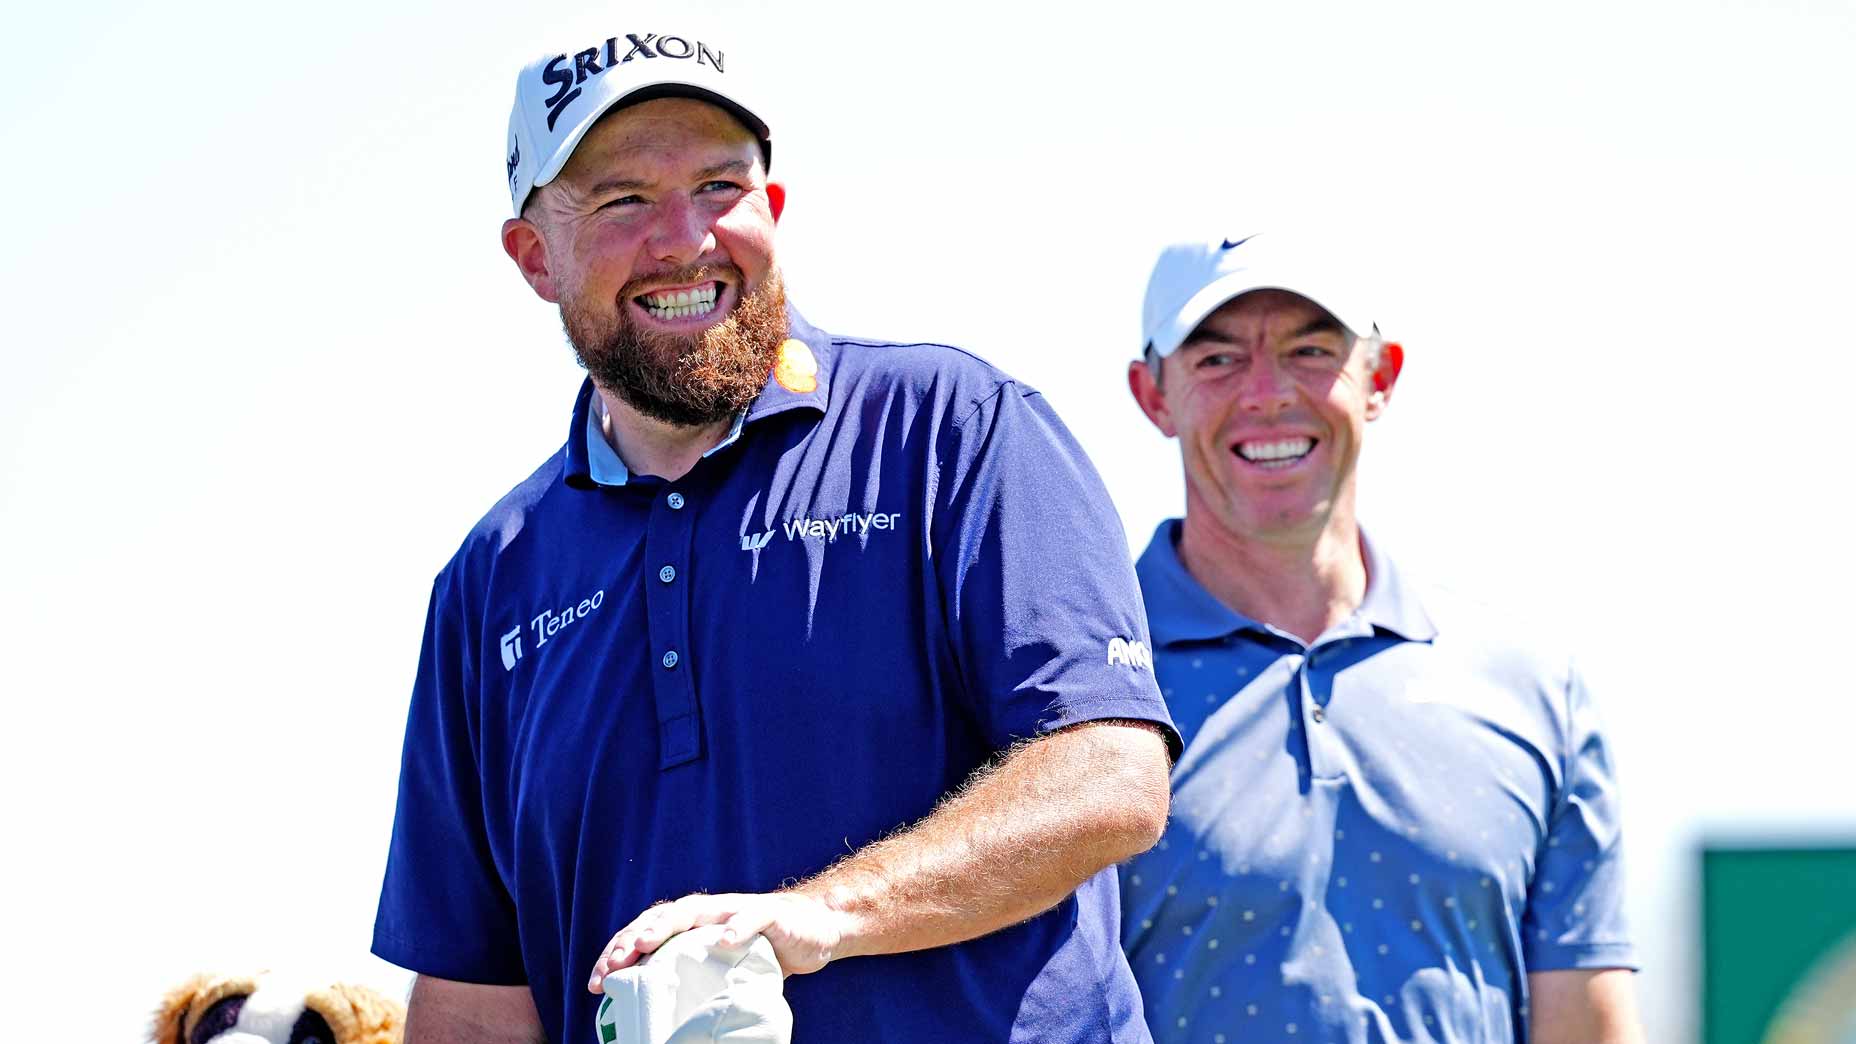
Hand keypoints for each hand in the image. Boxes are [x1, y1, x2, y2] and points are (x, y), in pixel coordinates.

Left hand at [587, 890, 854, 989]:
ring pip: (695, 911)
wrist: (817, 929)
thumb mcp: (724, 969)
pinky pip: (751, 918)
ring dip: (668, 925)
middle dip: (632, 939)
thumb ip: (695, 981)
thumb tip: (659, 1024)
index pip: (645, 934)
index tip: (595, 983)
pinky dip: (737, 927)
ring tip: (646, 943)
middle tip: (612, 964)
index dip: (617, 954)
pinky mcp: (769, 914)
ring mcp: (737, 910)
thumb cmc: (764, 952)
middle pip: (660, 919)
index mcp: (692, 926)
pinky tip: (725, 941)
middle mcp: (708, 913)